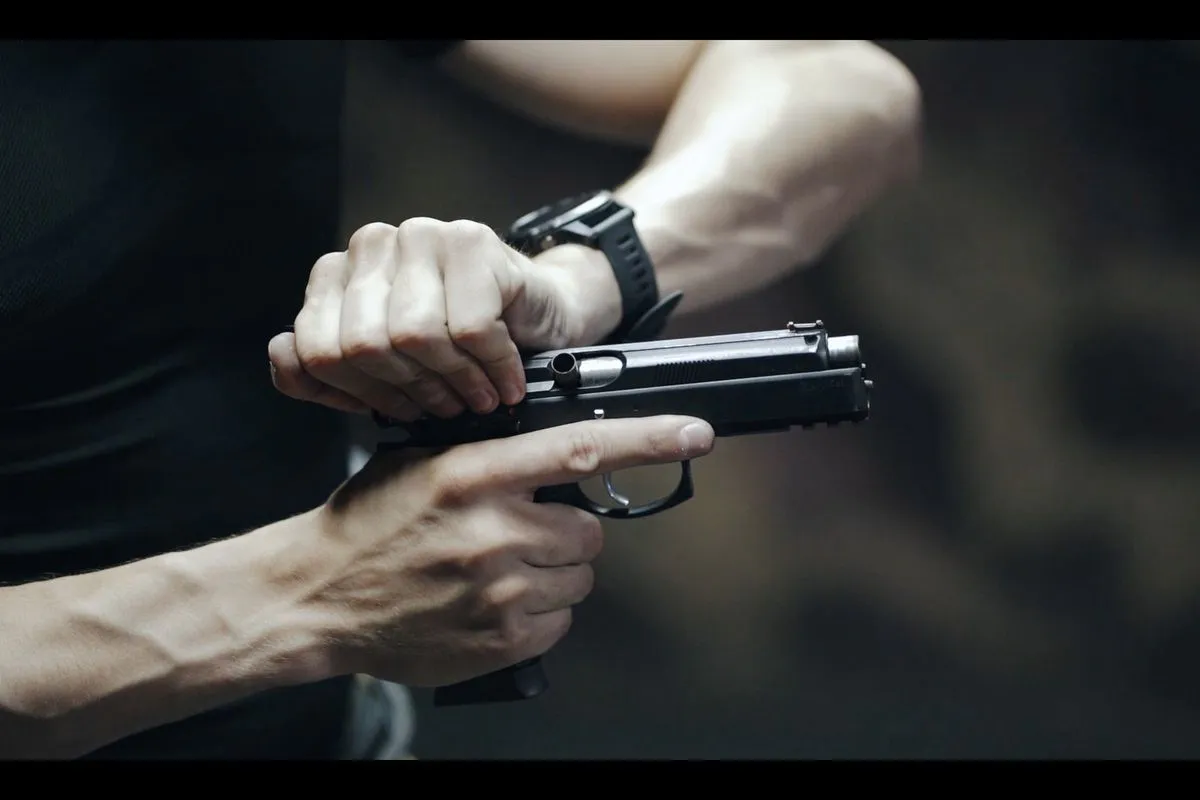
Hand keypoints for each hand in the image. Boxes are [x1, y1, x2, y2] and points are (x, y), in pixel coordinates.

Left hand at [268, 218, 621, 420]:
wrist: (538, 316)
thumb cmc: (459, 347)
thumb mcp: (382, 373)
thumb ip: (321, 371)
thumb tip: (283, 354)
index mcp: (337, 274)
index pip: (315, 350)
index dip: (359, 395)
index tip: (399, 409)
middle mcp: (371, 245)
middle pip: (363, 345)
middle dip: (410, 391)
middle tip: (447, 406)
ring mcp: (420, 235)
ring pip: (414, 334)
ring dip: (456, 381)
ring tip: (478, 396)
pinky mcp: (471, 241)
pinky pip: (470, 327)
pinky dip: (494, 366)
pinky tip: (505, 378)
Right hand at [307, 414, 713, 687]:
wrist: (319, 596)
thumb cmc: (371, 523)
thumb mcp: (426, 464)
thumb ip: (497, 458)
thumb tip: (567, 459)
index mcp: (473, 473)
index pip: (580, 446)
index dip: (649, 439)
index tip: (695, 434)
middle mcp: (492, 529)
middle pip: (588, 530)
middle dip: (565, 531)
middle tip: (517, 534)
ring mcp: (498, 589)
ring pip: (578, 577)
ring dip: (551, 573)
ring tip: (495, 571)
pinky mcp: (500, 638)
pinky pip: (559, 621)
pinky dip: (538, 613)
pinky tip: (492, 604)